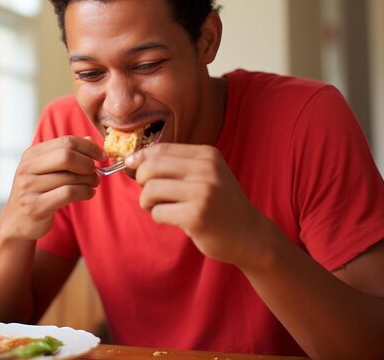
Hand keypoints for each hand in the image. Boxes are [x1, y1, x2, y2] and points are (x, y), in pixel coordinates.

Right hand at [0, 136, 104, 239]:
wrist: (17, 221)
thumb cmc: (38, 192)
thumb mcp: (48, 170)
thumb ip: (67, 154)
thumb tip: (90, 140)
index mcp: (31, 154)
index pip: (66, 141)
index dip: (88, 147)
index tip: (101, 155)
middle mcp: (27, 168)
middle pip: (67, 155)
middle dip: (88, 163)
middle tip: (96, 172)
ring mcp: (29, 187)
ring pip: (70, 177)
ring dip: (89, 180)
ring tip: (93, 184)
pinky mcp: (36, 206)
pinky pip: (68, 193)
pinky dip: (85, 192)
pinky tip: (88, 194)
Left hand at [125, 143, 265, 265]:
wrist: (250, 235)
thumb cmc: (220, 205)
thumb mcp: (206, 176)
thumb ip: (176, 165)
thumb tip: (133, 159)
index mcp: (207, 155)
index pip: (160, 148)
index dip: (140, 159)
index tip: (133, 168)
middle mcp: (206, 169)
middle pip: (151, 166)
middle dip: (141, 181)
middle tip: (150, 194)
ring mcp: (203, 192)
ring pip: (150, 189)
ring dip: (147, 202)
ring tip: (160, 208)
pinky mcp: (196, 216)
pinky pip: (158, 212)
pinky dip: (158, 217)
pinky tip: (173, 220)